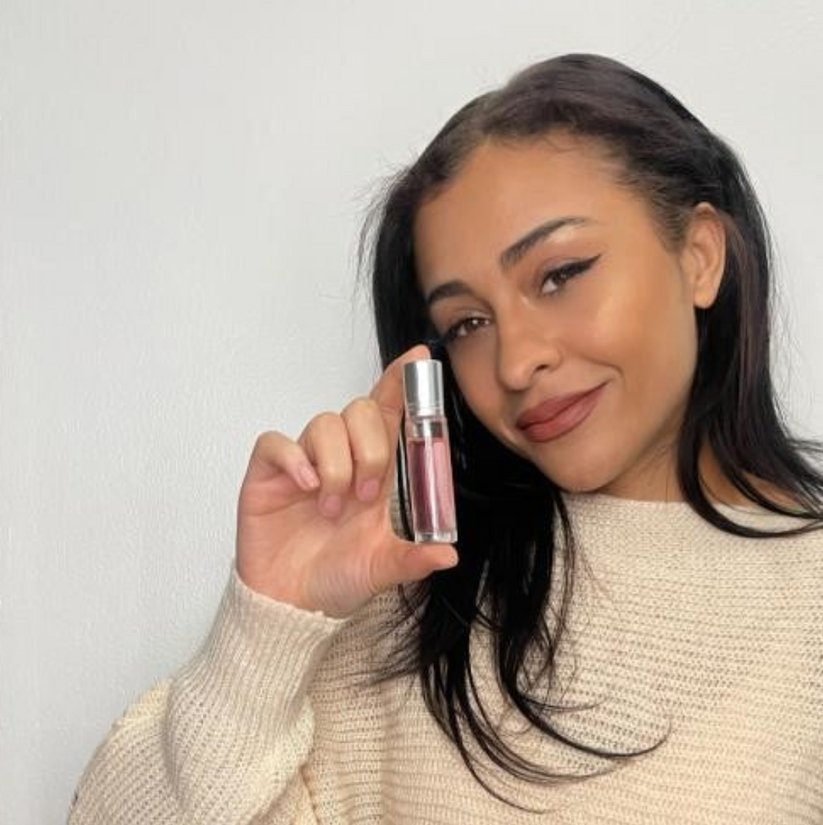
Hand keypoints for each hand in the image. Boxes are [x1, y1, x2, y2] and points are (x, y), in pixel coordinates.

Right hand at [235, 344, 458, 617]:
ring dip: (336, 464)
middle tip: (365, 495)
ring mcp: (304, 464)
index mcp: (374, 472)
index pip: (389, 414)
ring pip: (324, 424)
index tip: (418, 358)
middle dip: (370, 448)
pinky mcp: (269, 475)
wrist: (291, 604)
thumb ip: (412, 559)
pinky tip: (306, 489)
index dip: (401, 384)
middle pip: (360, 411)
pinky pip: (276, 442)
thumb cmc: (337, 577)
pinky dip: (294, 459)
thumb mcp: (381, 569)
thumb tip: (448, 554)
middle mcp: (341, 459)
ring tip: (332, 507)